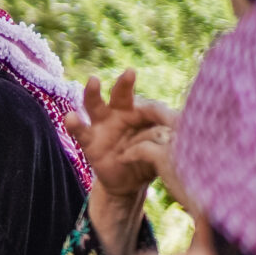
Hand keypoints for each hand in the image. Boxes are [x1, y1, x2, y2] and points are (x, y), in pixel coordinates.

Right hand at [65, 70, 177, 204]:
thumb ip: (169, 139)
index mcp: (141, 112)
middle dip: (125, 83)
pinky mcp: (90, 141)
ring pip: (95, 105)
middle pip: (122, 95)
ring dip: (93, 93)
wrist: (129, 182)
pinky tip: (70, 117)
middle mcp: (120, 113)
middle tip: (130, 72)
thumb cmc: (149, 158)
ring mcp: (102, 126)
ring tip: (92, 81)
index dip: (164, 116)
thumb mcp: (163, 149)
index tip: (178, 125)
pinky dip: (75, 124)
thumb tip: (185, 133)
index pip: (153, 108)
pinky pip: (81, 132)